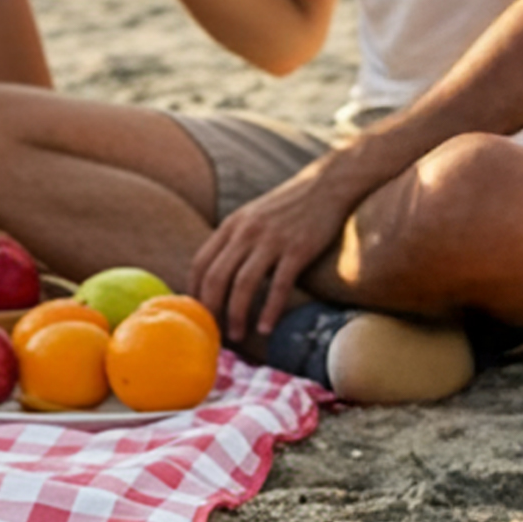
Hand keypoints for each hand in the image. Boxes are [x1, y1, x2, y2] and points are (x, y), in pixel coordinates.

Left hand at [187, 163, 355, 344]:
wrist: (327, 185)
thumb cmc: (290, 207)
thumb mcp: (253, 217)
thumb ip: (236, 241)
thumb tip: (221, 277)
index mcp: (232, 225)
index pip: (200, 263)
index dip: (195, 293)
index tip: (199, 316)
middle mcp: (246, 232)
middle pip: (216, 277)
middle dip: (211, 310)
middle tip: (214, 333)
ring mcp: (271, 240)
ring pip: (243, 284)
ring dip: (236, 315)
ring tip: (238, 336)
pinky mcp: (298, 249)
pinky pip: (278, 285)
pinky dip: (269, 310)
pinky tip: (266, 328)